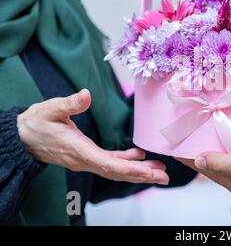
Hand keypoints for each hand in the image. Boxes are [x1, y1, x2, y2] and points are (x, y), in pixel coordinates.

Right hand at [17, 89, 168, 184]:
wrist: (24, 136)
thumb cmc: (37, 123)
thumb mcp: (50, 109)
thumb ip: (69, 104)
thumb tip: (86, 95)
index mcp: (78, 150)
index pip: (107, 164)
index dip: (129, 169)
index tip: (148, 173)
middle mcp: (84, 160)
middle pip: (116, 172)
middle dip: (141, 175)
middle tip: (164, 177)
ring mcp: (87, 160)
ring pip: (115, 169)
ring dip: (138, 170)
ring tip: (159, 171)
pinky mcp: (87, 155)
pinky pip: (110, 162)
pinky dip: (126, 161)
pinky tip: (140, 157)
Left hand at [177, 146, 230, 200]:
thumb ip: (221, 162)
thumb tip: (198, 160)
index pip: (204, 169)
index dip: (190, 159)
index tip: (177, 150)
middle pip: (215, 167)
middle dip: (201, 156)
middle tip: (191, 142)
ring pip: (229, 164)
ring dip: (218, 154)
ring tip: (209, 142)